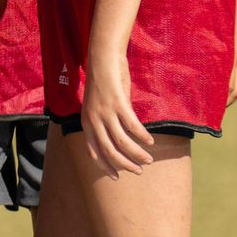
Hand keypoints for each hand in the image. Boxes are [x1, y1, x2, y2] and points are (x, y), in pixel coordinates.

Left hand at [81, 48, 154, 177]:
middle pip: (109, 151)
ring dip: (137, 154)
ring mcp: (105, 113)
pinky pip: (133, 126)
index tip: (117, 176)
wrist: (102, 59)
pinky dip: (143, 136)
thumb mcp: (97, 107)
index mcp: (86, 123)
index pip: (94, 152)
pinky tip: (150, 141)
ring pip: (122, 142)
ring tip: (148, 159)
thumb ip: (103, 123)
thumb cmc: (102, 82)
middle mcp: (93, 121)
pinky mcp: (118, 104)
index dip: (106, 166)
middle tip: (138, 171)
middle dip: (125, 165)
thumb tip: (117, 140)